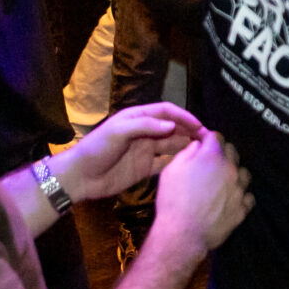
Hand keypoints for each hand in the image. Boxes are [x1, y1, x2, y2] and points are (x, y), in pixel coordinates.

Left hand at [57, 103, 202, 200]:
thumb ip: (145, 126)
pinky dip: (177, 163)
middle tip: (208, 140)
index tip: (199, 125)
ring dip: (186, 147)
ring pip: (171, 146)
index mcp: (138, 117)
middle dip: (190, 131)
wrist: (80, 177)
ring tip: (204, 153)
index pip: (166, 112)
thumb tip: (172, 125)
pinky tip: (190, 167)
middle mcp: (144, 132)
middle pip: (172, 129)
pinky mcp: (144, 168)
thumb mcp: (118, 132)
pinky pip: (164, 164)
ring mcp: (145, 151)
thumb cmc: (97, 148)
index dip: (183, 116)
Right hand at [150, 129, 253, 251]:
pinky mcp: (242, 208)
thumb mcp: (171, 171)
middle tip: (212, 163)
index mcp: (211, 156)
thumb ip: (186, 154)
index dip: (209, 139)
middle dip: (223, 153)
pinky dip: (241, 196)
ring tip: (225, 181)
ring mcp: (239, 189)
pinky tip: (232, 199)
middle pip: (232, 151)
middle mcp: (230, 169)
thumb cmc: (173, 200)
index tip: (204, 145)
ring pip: (244, 173)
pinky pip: (248, 196)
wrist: (183, 234)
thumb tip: (197, 145)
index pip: (216, 137)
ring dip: (235, 173)